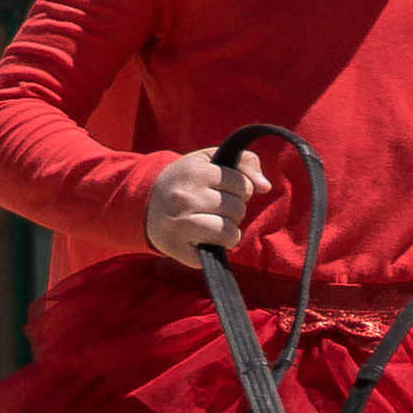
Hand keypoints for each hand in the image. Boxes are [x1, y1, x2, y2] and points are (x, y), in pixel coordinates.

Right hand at [145, 145, 271, 269]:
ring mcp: (179, 224)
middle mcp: (185, 197)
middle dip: (234, 210)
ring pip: (229, 232)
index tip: (224, 190)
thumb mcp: (211, 161)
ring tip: (214, 224)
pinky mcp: (177, 248)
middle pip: (237, 209)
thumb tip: (265, 187)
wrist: (146, 202)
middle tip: (216, 208)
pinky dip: (217, 247)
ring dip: (229, 231)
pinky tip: (204, 238)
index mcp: (195, 171)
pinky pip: (216, 251)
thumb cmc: (188, 180)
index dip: (239, 190)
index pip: (242, 185)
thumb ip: (244, 163)